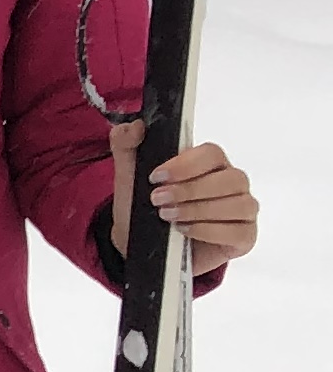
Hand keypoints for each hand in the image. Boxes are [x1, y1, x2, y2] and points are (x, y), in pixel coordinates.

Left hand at [108, 127, 259, 263]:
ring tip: (168, 216)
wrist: (140, 245)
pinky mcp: (244, 236)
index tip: (156, 177)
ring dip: (199, 210)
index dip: (187, 164)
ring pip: (238, 204)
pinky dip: (209, 230)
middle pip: (230, 178)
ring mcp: (242, 211)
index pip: (212, 153)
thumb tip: (134, 126)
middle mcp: (232, 183)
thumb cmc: (143, 207)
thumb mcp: (128, 177)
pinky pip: (239, 231)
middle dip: (191, 189)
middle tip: (158, 200)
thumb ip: (126, 146)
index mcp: (209, 164)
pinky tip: (185, 231)